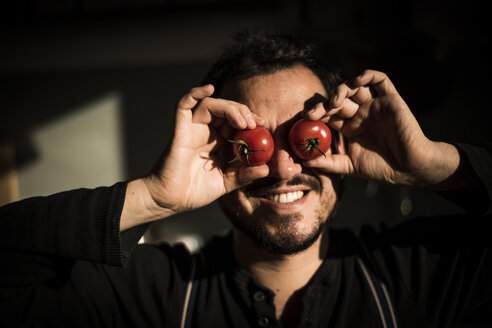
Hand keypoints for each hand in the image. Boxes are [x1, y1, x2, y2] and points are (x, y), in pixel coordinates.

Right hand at [144, 85, 268, 215]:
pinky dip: (195, 93)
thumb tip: (267, 170)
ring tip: (242, 122)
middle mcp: (206, 132)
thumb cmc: (195, 192)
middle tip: (255, 123)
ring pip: (211, 105)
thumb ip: (245, 175)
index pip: (237, 122)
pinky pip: (184, 105)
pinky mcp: (180, 129)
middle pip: (226, 110)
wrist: (171, 201)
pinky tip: (209, 88)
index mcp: (218, 142)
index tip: (263, 124)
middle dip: (243, 112)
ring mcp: (192, 129)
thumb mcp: (227, 183)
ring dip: (229, 108)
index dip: (250, 119)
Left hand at [303, 70, 459, 186]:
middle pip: (339, 100)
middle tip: (313, 113)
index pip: (329, 114)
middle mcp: (362, 113)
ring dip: (342, 89)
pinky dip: (369, 75)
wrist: (410, 169)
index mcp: (350, 126)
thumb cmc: (382, 169)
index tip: (304, 118)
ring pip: (356, 87)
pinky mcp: (391, 99)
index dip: (316, 113)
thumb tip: (305, 161)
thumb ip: (328, 163)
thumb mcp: (349, 166)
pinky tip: (358, 80)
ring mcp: (376, 105)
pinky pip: (381, 80)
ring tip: (334, 102)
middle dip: (324, 104)